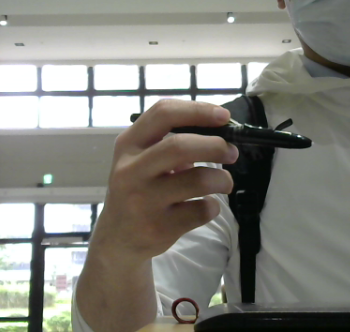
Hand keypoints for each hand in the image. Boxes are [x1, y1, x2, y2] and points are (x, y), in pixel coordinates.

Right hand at [95, 100, 238, 263]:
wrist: (118, 238)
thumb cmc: (138, 188)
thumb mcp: (139, 159)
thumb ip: (169, 143)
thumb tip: (219, 134)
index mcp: (128, 144)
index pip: (163, 114)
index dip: (198, 111)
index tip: (223, 115)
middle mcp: (131, 170)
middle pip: (181, 146)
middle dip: (216, 146)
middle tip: (231, 152)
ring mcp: (143, 201)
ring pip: (199, 180)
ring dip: (222, 179)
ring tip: (224, 183)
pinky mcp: (158, 228)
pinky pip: (201, 210)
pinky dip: (213, 206)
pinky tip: (205, 206)